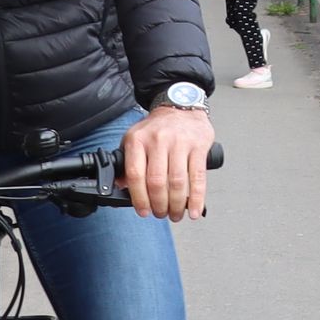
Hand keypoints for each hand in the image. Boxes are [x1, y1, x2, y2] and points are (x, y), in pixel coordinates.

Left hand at [122, 104, 214, 219]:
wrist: (181, 106)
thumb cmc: (158, 127)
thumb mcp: (135, 139)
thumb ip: (127, 162)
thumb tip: (121, 186)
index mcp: (138, 140)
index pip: (135, 174)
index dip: (139, 198)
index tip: (143, 211)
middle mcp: (158, 140)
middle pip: (156, 181)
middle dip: (158, 205)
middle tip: (161, 214)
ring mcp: (180, 143)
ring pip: (177, 182)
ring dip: (176, 205)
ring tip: (175, 214)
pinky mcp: (199, 147)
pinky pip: (197, 177)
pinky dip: (196, 198)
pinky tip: (193, 210)